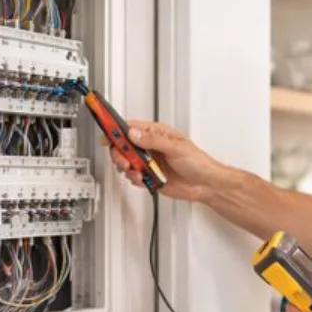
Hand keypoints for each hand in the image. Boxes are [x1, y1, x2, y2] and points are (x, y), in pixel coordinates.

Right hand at [105, 120, 223, 201]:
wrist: (205, 184)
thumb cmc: (197, 162)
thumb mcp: (176, 147)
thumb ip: (153, 140)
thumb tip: (135, 134)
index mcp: (156, 134)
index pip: (130, 128)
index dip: (116, 130)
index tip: (107, 133)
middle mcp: (150, 147)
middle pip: (124, 146)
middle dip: (120, 153)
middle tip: (124, 160)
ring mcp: (149, 162)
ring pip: (127, 162)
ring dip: (127, 168)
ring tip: (136, 172)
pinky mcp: (150, 177)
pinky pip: (134, 177)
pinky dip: (135, 179)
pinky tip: (143, 179)